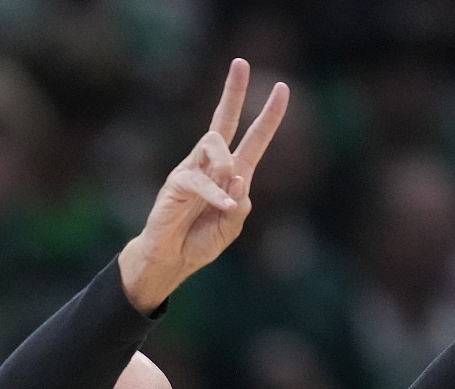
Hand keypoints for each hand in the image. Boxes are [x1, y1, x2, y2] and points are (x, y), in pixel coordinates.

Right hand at [118, 59, 288, 313]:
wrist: (172, 260)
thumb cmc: (201, 241)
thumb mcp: (232, 228)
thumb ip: (240, 205)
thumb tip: (239, 176)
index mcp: (233, 174)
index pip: (253, 139)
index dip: (269, 116)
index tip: (282, 88)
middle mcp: (213, 166)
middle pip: (224, 121)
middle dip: (233, 92)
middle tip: (241, 62)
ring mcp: (193, 170)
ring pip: (213, 144)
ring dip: (227, 159)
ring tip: (230, 179)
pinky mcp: (177, 183)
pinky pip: (200, 179)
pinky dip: (216, 195)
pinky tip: (226, 206)